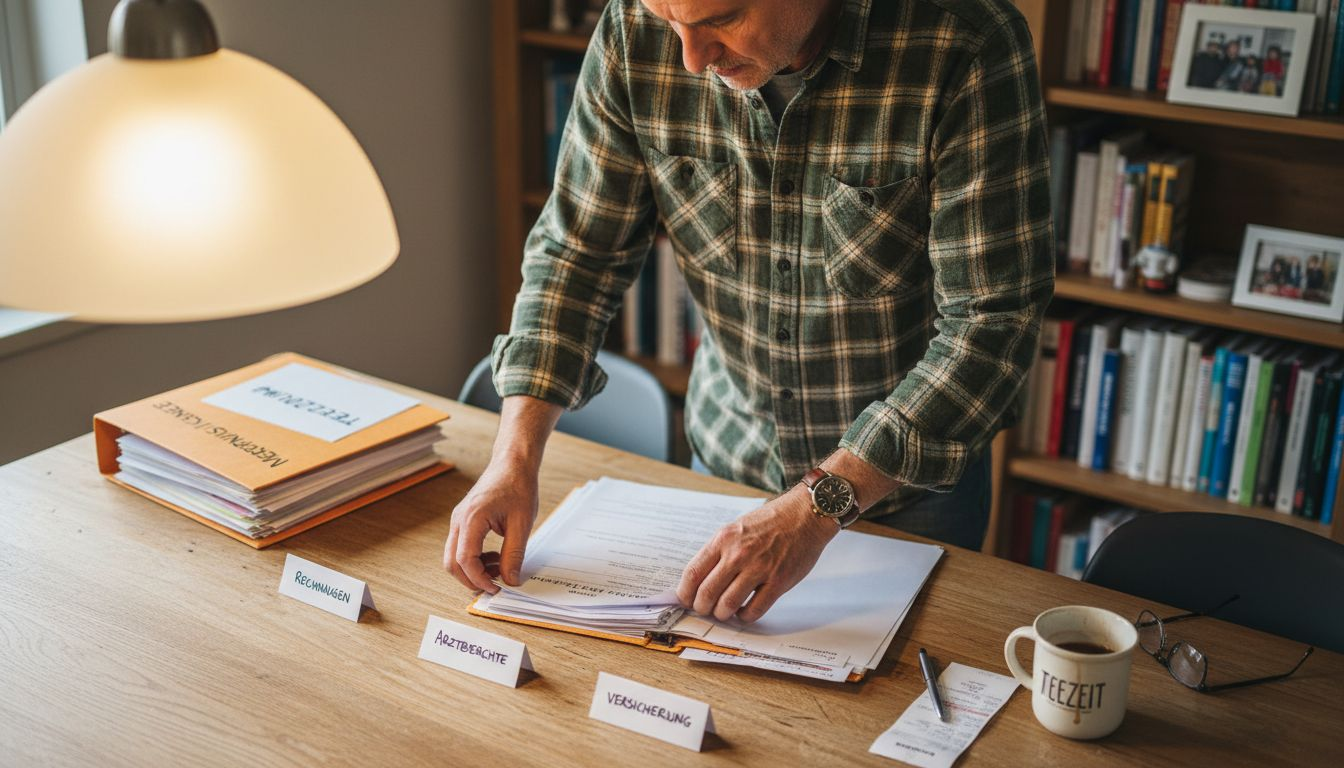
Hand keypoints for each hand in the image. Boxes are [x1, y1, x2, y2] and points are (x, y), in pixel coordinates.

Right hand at [444, 459, 538, 592]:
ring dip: (473, 569)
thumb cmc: (518, 485)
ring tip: (499, 570)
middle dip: (471, 580)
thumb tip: (511, 580)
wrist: (513, 463)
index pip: (465, 560)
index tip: (497, 589)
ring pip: (454, 556)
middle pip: (452, 562)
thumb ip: (514, 554)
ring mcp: (458, 520)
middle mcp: (459, 520)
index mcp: (472, 518)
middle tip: (494, 587)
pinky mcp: (463, 520)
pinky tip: (495, 558)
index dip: (479, 579)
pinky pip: (461, 546)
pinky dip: (474, 558)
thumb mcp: (522, 523)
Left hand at [675, 485, 838, 622]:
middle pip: (706, 593)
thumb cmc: (770, 521)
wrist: (804, 516)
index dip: (684, 593)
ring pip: (727, 605)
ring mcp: (758, 568)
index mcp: (723, 539)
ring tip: (724, 612)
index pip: (693, 573)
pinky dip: (745, 616)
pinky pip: (754, 610)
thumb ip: (719, 551)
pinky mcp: (778, 581)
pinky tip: (744, 611)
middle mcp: (738, 554)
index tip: (685, 600)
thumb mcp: (736, 528)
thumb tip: (700, 579)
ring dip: (721, 614)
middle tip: (705, 609)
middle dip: (701, 607)